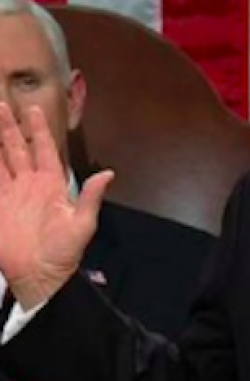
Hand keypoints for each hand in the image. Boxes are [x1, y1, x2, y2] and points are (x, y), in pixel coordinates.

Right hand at [0, 104, 113, 309]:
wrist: (40, 276)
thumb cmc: (65, 253)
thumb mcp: (83, 224)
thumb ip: (91, 197)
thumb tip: (109, 173)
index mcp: (52, 185)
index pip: (44, 151)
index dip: (39, 131)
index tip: (33, 109)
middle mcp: (29, 185)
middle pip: (17, 149)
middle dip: (9, 128)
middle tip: (1, 105)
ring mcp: (10, 196)